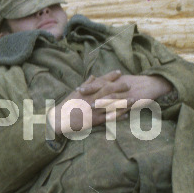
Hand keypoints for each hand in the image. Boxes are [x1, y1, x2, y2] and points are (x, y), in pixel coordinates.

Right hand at [46, 71, 172, 135]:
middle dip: (120, 87)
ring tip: (133, 99)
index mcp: (87, 91)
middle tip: (129, 84)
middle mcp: (92, 99)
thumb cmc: (67, 105)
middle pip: (108, 91)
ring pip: (111, 104)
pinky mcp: (95, 120)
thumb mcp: (75, 92)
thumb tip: (94, 76)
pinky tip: (127, 115)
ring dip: (123, 102)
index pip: (101, 81)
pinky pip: (109, 117)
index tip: (119, 72)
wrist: (60, 119)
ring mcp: (94, 109)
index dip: (111, 76)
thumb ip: (86, 84)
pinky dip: (118, 116)